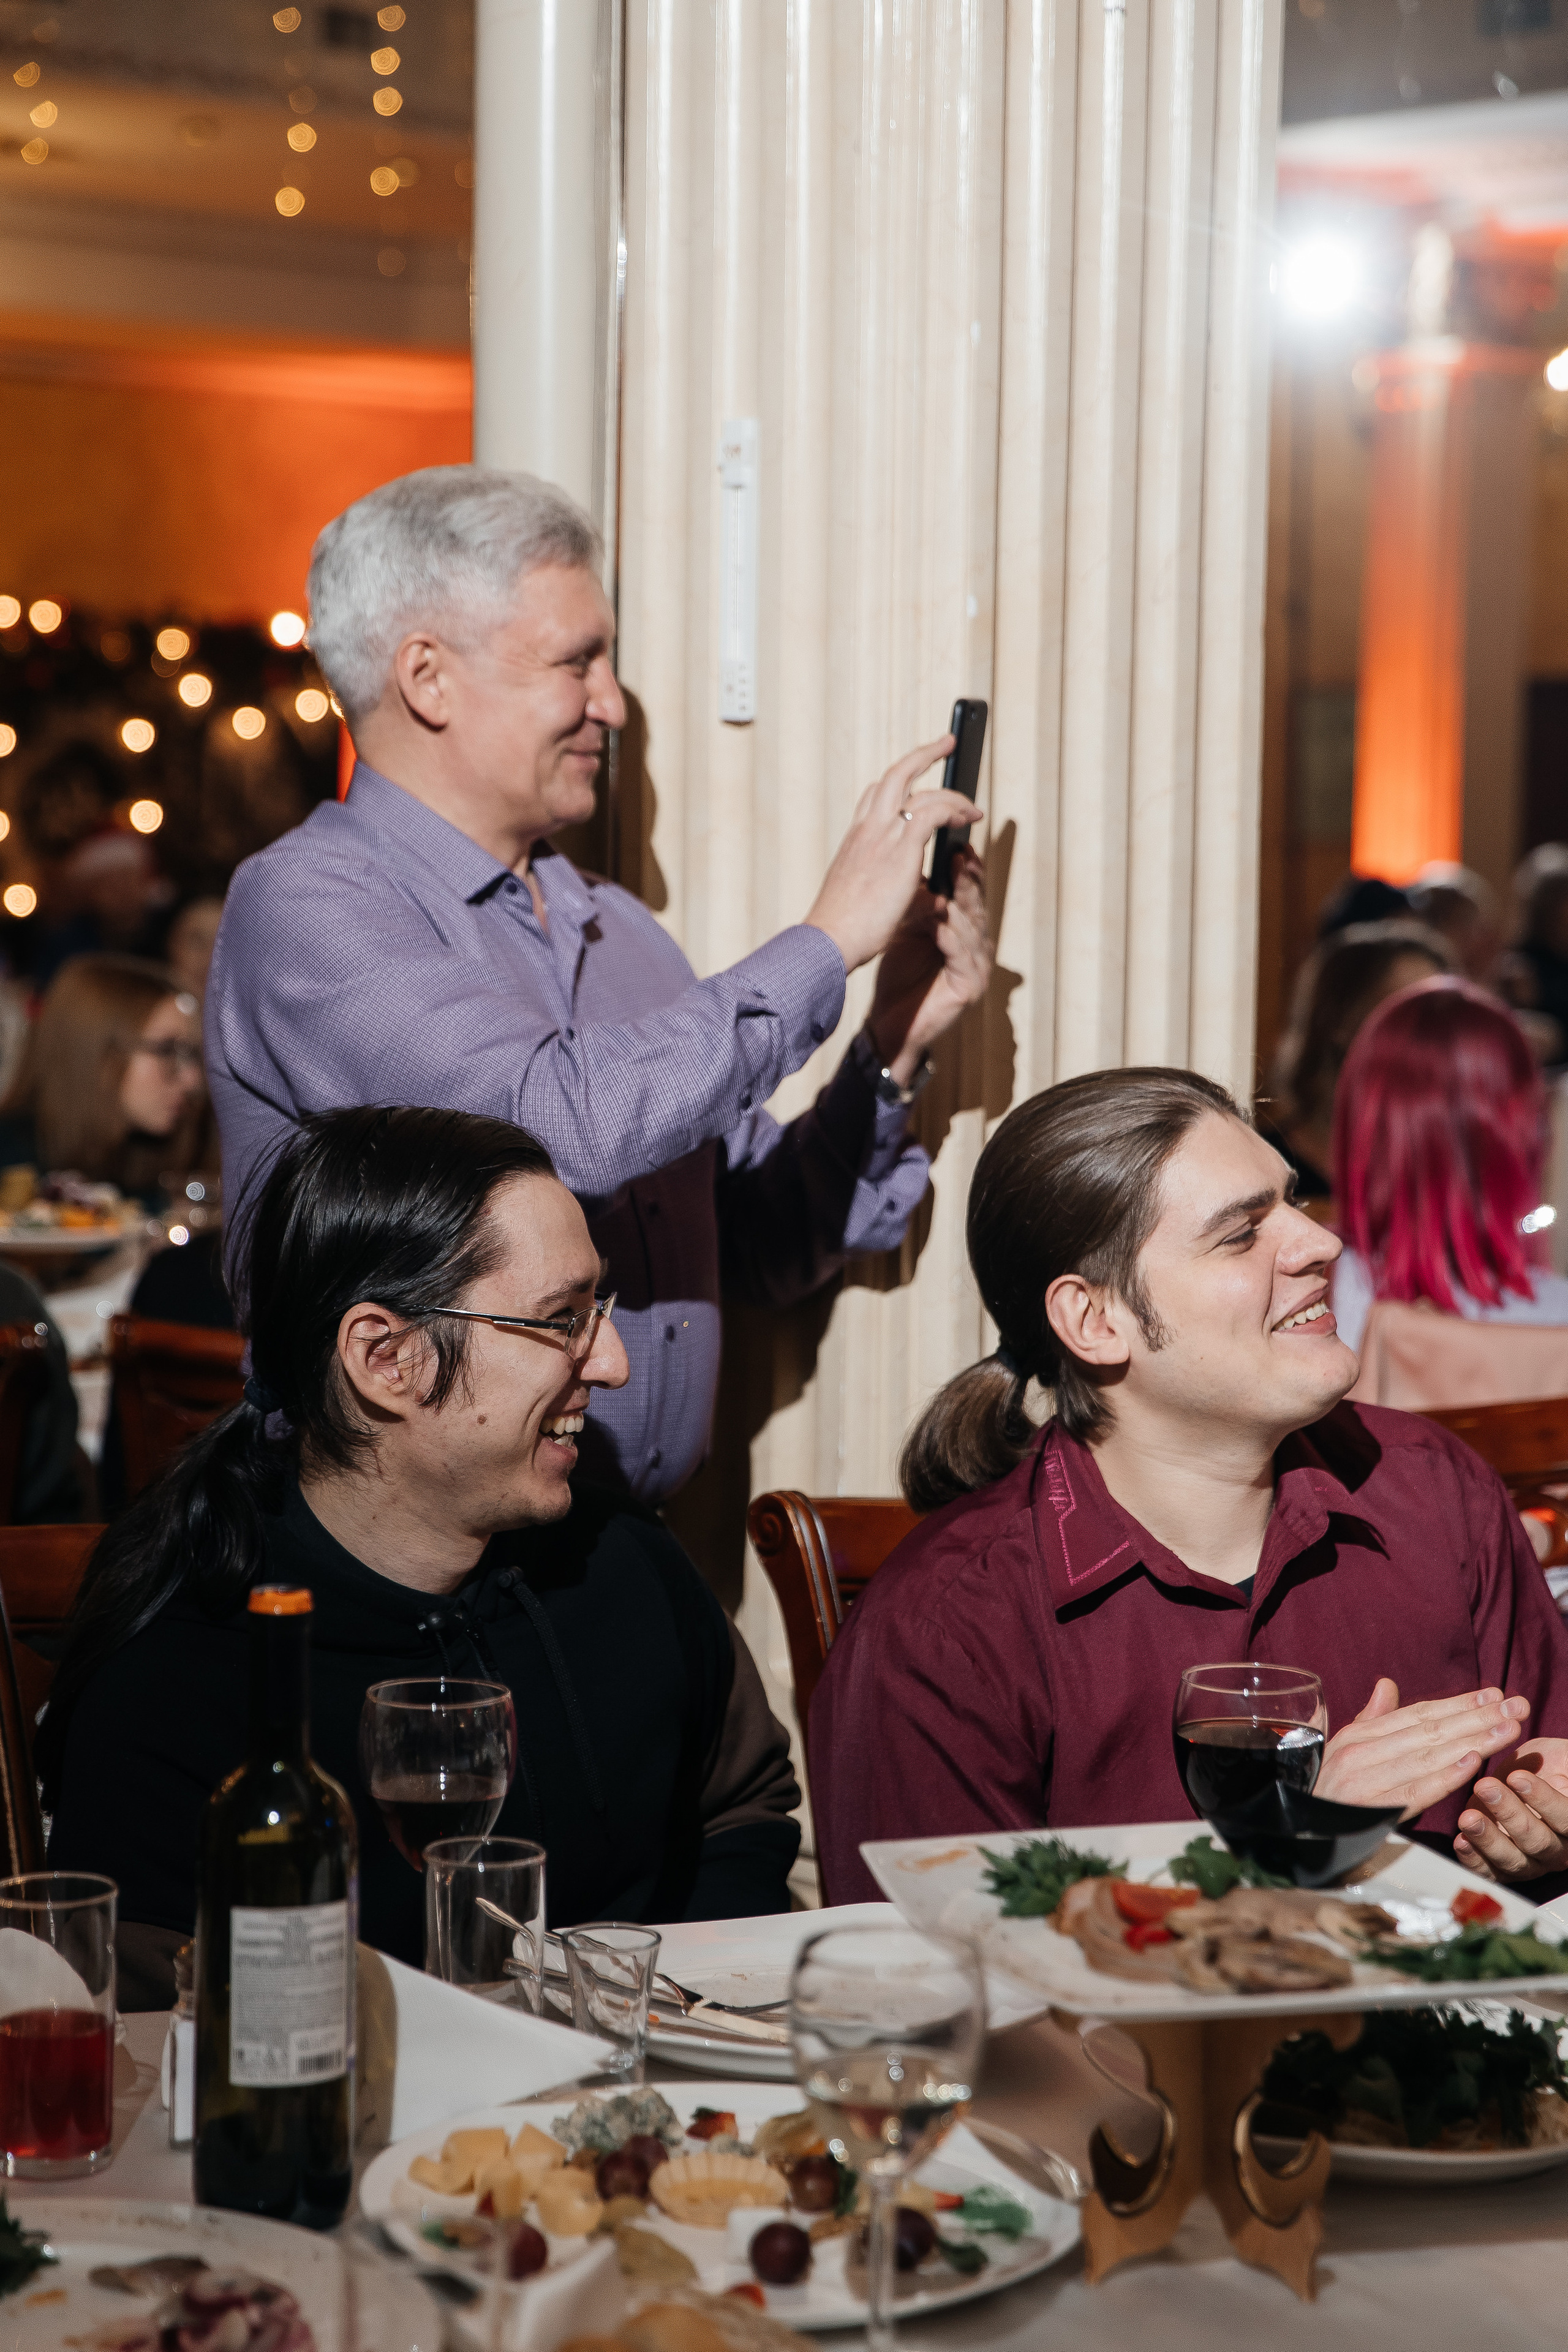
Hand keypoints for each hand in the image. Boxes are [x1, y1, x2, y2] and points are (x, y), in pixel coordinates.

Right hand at [804, 737, 982, 974]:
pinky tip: (968, 819)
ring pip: (920, 790)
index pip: (876, 793)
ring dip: (952, 792)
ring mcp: (882, 836)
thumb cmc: (844, 929)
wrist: (830, 940)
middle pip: (896, 774)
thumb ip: (891, 885)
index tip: (914, 774)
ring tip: (972, 807)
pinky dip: (954, 809)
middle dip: (924, 754)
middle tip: (947, 743)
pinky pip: (934, 813)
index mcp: (856, 838)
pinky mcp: (901, 850)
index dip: (898, 780)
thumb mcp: (866, 897)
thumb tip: (925, 894)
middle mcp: (867, 828)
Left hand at [866, 850, 993, 1082]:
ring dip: (961, 905)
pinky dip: (952, 939)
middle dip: (968, 881)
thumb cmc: (898, 976)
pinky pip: (963, 958)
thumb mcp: (909, 931)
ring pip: (974, 930)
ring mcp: (976, 971)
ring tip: (950, 882)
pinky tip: (941, 924)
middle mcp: (977, 951)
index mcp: (966, 935)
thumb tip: (921, 866)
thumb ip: (921, 904)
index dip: (968, 872)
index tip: (959, 846)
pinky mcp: (968, 991)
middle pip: (977, 909)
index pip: (972, 897)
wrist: (887, 1023)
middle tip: (960, 855)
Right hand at [1314, 1678, 1530, 1816]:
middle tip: (1516, 1706)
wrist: (1297, 1830)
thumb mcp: (1345, 1749)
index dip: (1458, 1704)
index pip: (1417, 1714)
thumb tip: (1388, 1685)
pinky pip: (1416, 1791)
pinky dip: (1446, 1776)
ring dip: (1474, 1741)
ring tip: (1508, 1729)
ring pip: (1429, 1757)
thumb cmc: (1326, 1791)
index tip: (1493, 1695)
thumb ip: (1372, 1719)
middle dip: (1477, 1717)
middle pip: (1430, 1731)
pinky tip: (1473, 1763)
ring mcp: (1365, 1782)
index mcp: (1358, 1736)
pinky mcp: (1372, 1812)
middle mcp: (1361, 1754)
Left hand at [1453, 1737, 1567, 1883]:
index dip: (1543, 1799)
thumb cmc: (1549, 1765)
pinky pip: (1490, 1872)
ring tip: (1468, 1817)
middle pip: (1537, 1841)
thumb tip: (1563, 1779)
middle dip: (1509, 1813)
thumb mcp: (1563, 1760)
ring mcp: (1530, 1863)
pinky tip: (1461, 1841)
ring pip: (1513, 1859)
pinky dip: (1474, 1859)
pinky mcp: (1501, 1869)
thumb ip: (1566, 1769)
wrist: (1522, 1779)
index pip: (1565, 1818)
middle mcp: (1557, 1850)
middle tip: (1485, 1787)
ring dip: (1488, 1839)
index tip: (1517, 1777)